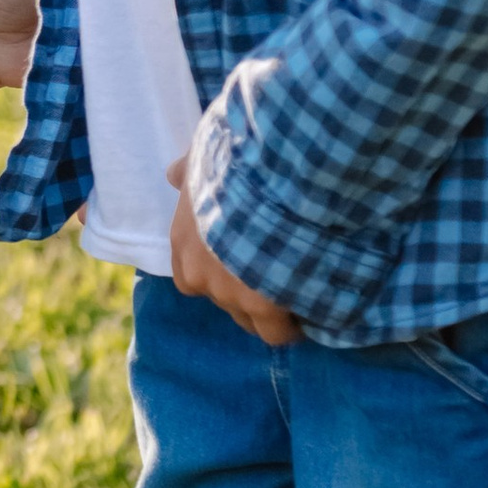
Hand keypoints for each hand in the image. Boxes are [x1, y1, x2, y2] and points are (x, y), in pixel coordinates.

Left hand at [165, 153, 298, 344]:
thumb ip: (191, 171)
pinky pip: (279, 332)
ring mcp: (230, 295)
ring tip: (299, 289)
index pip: (193, 276)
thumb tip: (174, 174)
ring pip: (251, 320)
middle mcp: (201, 275)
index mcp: (184, 241)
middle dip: (248, 291)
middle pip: (224, 300)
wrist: (273, 174)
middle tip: (279, 269)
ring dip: (271, 307)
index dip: (221, 271)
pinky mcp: (264, 307)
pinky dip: (295, 324)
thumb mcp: (204, 155)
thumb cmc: (239, 159)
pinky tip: (313, 308)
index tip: (246, 260)